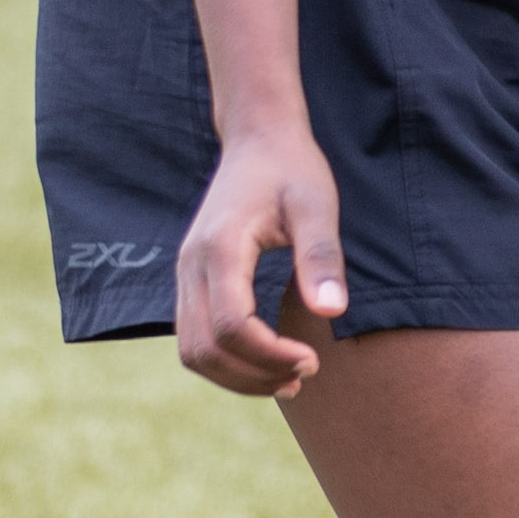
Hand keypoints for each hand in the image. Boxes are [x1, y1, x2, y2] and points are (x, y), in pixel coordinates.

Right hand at [173, 126, 346, 395]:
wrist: (258, 139)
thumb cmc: (292, 169)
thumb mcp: (316, 206)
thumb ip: (320, 256)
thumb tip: (333, 312)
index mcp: (220, 248)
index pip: (231, 326)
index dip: (269, 355)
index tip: (312, 359)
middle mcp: (191, 266)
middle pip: (203, 349)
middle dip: (252, 375)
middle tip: (304, 375)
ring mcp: (185, 275)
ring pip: (193, 350)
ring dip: (236, 376)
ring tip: (289, 378)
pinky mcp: (191, 280)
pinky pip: (195, 337)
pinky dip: (226, 360)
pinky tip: (267, 360)